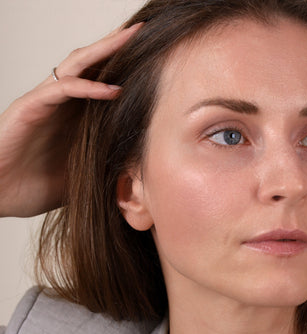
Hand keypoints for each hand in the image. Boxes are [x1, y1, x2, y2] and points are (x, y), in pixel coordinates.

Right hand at [0, 23, 141, 217]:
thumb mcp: (85, 179)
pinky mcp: (30, 108)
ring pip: (76, 66)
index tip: (156, 61)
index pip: (103, 82)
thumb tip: (141, 176)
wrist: (0, 196)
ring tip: (131, 38)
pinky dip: (86, 87)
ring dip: (104, 51)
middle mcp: (61, 104)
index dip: (126, 69)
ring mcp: (45, 102)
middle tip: (145, 31)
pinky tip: (112, 89)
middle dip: (117, 46)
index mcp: (75, 117)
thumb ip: (108, 170)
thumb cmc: (35, 188)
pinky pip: (61, 89)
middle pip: (92, 65)